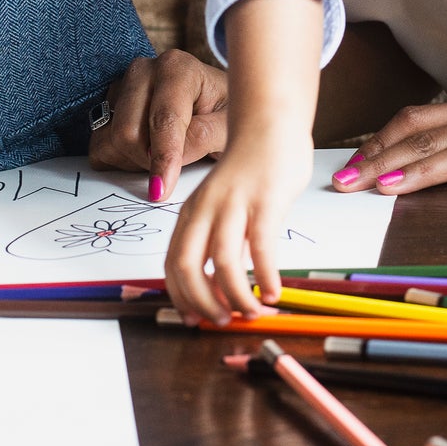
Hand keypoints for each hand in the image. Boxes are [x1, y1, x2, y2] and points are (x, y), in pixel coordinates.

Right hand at [89, 51, 228, 201]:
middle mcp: (142, 71)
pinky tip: (145, 154)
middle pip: (128, 132)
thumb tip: (172, 156)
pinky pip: (99, 147)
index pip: (163, 119)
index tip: (162, 189)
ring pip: (111, 141)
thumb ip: (205, 136)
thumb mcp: (229, 125)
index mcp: (177, 68)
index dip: (163, 157)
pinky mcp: (106, 107)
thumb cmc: (224, 112)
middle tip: (177, 165)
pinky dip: (119, 160)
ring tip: (164, 153)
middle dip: (149, 160)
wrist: (212, 103)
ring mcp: (120, 87)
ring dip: (136, 161)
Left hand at [160, 128, 313, 325]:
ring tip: (253, 312)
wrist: (271, 124)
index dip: (181, 298)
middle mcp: (205, 209)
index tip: (197, 319)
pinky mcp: (264, 201)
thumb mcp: (224, 206)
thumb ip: (222, 240)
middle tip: (222, 322)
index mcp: (191, 213)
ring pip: (222, 262)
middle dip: (202, 304)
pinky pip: (261, 248)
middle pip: (186, 266)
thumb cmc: (251, 168)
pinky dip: (265, 277)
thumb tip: (225, 286)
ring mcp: (234, 204)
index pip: (172, 264)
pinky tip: (274, 292)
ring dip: (236, 297)